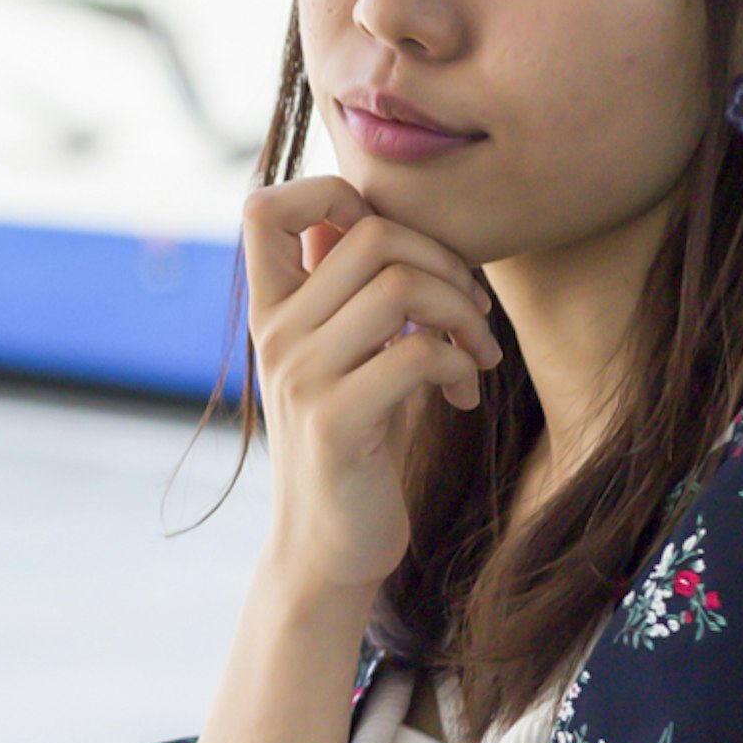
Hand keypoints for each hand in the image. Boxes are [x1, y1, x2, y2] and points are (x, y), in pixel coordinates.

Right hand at [239, 175, 502, 594]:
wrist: (330, 548)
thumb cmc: (354, 442)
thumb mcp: (339, 355)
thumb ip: (343, 291)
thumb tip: (369, 214)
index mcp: (269, 310)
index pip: (265, 207)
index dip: (332, 194)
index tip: (393, 243)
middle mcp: (273, 335)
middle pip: (369, 234)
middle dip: (443, 259)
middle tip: (471, 308)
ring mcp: (299, 377)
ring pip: (399, 286)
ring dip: (463, 312)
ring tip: (477, 351)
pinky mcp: (335, 422)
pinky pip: (418, 352)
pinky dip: (462, 361)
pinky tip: (464, 391)